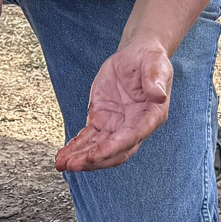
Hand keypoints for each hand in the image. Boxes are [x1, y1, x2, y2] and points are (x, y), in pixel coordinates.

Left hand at [55, 40, 173, 172]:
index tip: (94, 155)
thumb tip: (159, 95)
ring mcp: (117, 126)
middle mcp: (134, 127)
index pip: (131, 138)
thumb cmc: (150, 59)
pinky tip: (62, 156)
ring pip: (98, 148)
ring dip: (81, 158)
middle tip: (73, 165)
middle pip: (114, 151)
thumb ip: (156, 80)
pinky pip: (87, 138)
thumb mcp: (156, 64)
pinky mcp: (101, 120)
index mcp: (151, 116)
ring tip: (61, 164)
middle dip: (93, 160)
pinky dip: (75, 148)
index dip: (112, 148)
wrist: (136, 56)